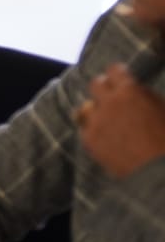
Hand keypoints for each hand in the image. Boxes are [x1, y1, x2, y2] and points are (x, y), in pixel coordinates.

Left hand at [77, 63, 164, 177]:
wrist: (158, 171)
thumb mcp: (163, 109)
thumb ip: (146, 97)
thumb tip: (137, 91)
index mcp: (130, 91)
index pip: (114, 70)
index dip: (118, 73)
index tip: (120, 76)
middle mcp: (109, 102)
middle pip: (95, 84)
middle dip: (104, 88)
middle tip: (111, 96)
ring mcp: (96, 121)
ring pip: (85, 107)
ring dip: (96, 110)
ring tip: (106, 119)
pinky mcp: (89, 140)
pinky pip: (84, 128)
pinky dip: (92, 129)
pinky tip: (103, 136)